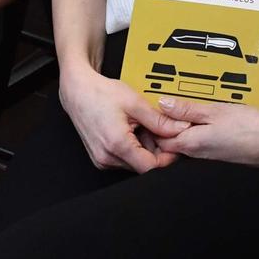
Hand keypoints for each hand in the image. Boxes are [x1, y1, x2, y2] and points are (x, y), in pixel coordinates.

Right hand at [57, 66, 188, 172]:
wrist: (77, 91)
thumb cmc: (101, 94)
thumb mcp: (135, 103)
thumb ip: (160, 120)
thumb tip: (181, 128)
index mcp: (117, 145)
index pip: (151, 167)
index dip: (167, 157)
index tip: (173, 144)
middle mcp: (107, 158)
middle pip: (143, 165)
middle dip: (155, 150)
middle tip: (156, 129)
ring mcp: (102, 160)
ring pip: (134, 162)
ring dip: (144, 148)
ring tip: (141, 127)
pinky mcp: (100, 158)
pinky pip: (123, 159)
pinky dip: (132, 148)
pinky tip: (131, 131)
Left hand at [156, 97, 258, 166]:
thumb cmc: (249, 128)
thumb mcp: (215, 111)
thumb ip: (188, 109)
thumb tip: (163, 104)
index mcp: (191, 142)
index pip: (159, 139)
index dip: (153, 125)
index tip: (152, 108)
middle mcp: (197, 153)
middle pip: (170, 142)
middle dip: (164, 127)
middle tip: (166, 106)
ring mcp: (209, 155)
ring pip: (185, 142)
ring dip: (181, 128)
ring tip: (186, 109)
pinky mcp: (220, 154)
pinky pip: (200, 143)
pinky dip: (196, 131)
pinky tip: (205, 119)